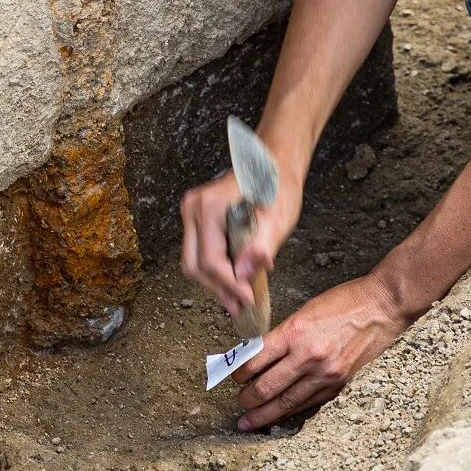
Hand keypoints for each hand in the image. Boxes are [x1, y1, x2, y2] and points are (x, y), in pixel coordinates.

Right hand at [179, 165, 300, 318]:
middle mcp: (194, 208)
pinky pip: (198, 252)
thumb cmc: (278, 186)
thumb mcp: (279, 217)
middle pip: (194, 265)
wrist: (274, 165)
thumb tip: (243, 275)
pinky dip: (214, 269)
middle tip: (239, 305)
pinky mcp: (196, 217)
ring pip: (192, 262)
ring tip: (237, 297)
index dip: (229, 285)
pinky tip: (233, 278)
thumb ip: (261, 245)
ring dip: (214, 282)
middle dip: (217, 289)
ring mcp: (191, 212)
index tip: (247, 299)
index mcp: (210, 206)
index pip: (211, 259)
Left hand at [231, 275, 408, 430]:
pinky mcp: (338, 383)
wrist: (381, 307)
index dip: (239, 372)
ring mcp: (324, 373)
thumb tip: (259, 355)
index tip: (234, 376)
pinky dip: (290, 410)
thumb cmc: (344, 302)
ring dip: (263, 414)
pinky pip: (307, 403)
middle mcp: (307, 356)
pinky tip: (279, 415)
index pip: (255, 360)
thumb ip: (283, 335)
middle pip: (266, 387)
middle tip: (238, 401)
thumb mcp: (305, 311)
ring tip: (249, 421)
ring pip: (285, 402)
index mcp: (295, 332)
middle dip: (247, 398)